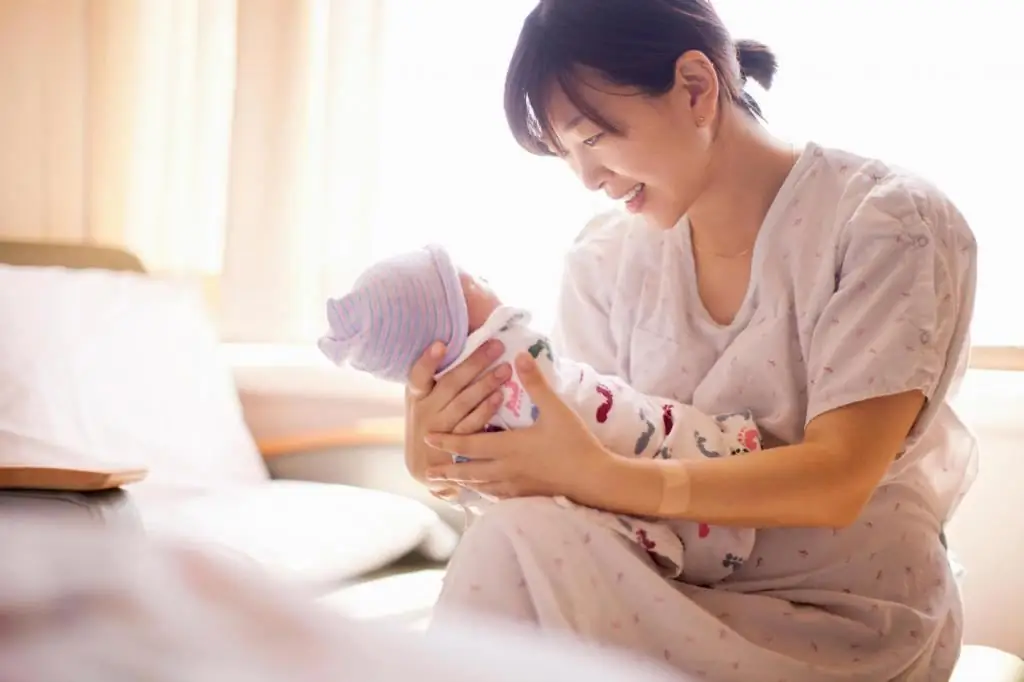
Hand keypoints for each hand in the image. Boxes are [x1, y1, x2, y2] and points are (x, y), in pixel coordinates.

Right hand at [403, 338, 511, 493]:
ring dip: (485, 384)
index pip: (418, 375)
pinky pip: (471, 425)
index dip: (428, 360)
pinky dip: (486, 410)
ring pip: (463, 403)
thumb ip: (438, 378)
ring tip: (505, 369)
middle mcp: (424, 411)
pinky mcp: (453, 446)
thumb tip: (462, 343)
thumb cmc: (430, 421)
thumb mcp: (425, 400)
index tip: (441, 344)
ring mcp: (438, 430)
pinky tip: (500, 397)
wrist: (425, 466)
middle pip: (450, 384)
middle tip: (496, 346)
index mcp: (416, 394)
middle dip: (474, 363)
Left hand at [423, 353, 614, 501]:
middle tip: (426, 471)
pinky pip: (498, 496)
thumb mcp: (556, 409)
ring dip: (462, 483)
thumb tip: (520, 356)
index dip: (447, 440)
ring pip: (481, 485)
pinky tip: (483, 492)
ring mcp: (516, 485)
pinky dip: (484, 493)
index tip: (428, 437)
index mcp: (509, 447)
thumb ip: (536, 383)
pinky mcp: (527, 495)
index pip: (470, 443)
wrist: (594, 479)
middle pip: (469, 470)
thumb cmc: (575, 442)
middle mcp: (507, 468)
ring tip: (448, 483)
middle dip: (447, 470)